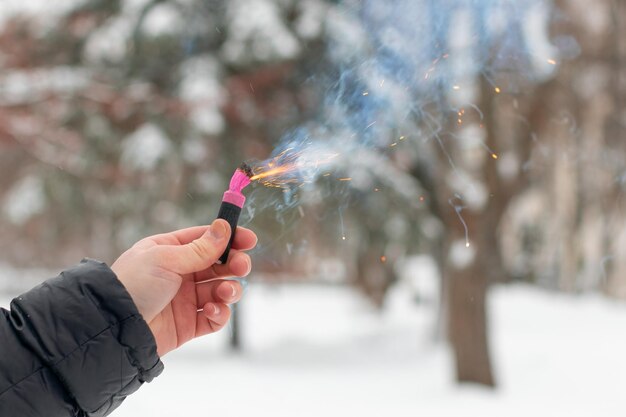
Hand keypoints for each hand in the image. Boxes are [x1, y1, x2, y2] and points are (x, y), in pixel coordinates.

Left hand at [111, 220, 256, 355]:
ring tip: (224, 293)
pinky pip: (216, 317)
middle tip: (241, 266)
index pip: (206, 239)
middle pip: (219, 265)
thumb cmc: (134, 285)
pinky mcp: (190, 324)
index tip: (249, 239)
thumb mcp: (165, 259)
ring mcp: (186, 299)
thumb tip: (224, 227)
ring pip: (222, 290)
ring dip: (230, 289)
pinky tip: (212, 311)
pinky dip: (220, 313)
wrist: (116, 328)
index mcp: (170, 251)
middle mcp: (180, 273)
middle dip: (234, 264)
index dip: (229, 238)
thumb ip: (200, 248)